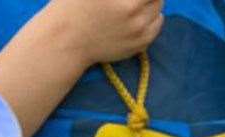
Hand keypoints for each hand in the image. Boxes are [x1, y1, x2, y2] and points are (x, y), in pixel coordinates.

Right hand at [42, 0, 163, 65]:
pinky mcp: (140, 43)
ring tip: (138, 3)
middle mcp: (132, 11)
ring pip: (158, 11)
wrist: (66, 40)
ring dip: (152, 4)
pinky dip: (153, 19)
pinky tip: (141, 15)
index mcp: (123, 0)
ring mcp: (139, 30)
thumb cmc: (72, 7)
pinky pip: (156, 27)